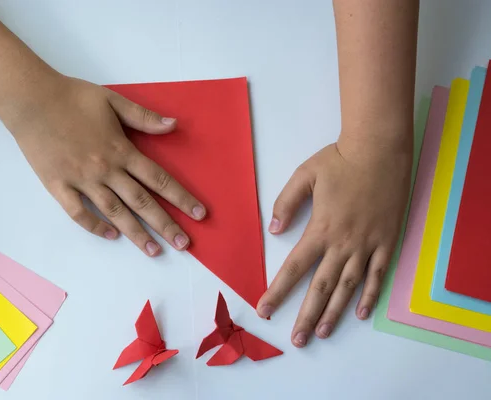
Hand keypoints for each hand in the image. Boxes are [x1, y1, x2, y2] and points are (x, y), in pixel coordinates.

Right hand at [7, 75, 205, 256]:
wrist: (31, 99)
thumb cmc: (72, 97)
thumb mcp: (113, 100)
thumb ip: (144, 117)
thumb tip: (174, 125)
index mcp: (121, 149)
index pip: (158, 179)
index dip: (181, 198)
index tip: (199, 215)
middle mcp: (105, 169)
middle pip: (141, 202)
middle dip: (165, 224)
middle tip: (184, 244)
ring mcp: (81, 180)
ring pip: (114, 212)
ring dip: (135, 233)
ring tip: (154, 251)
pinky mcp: (58, 186)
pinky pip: (78, 212)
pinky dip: (94, 226)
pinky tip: (110, 235)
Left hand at [256, 140, 411, 346]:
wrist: (380, 149)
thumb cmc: (340, 160)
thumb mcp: (305, 176)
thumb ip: (287, 203)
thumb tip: (274, 229)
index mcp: (321, 229)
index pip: (294, 268)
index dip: (278, 291)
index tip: (265, 309)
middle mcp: (343, 244)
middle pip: (320, 287)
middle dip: (306, 315)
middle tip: (297, 340)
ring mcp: (367, 245)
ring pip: (347, 287)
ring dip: (334, 312)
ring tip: (322, 333)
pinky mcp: (386, 242)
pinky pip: (377, 275)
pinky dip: (368, 295)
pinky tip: (358, 312)